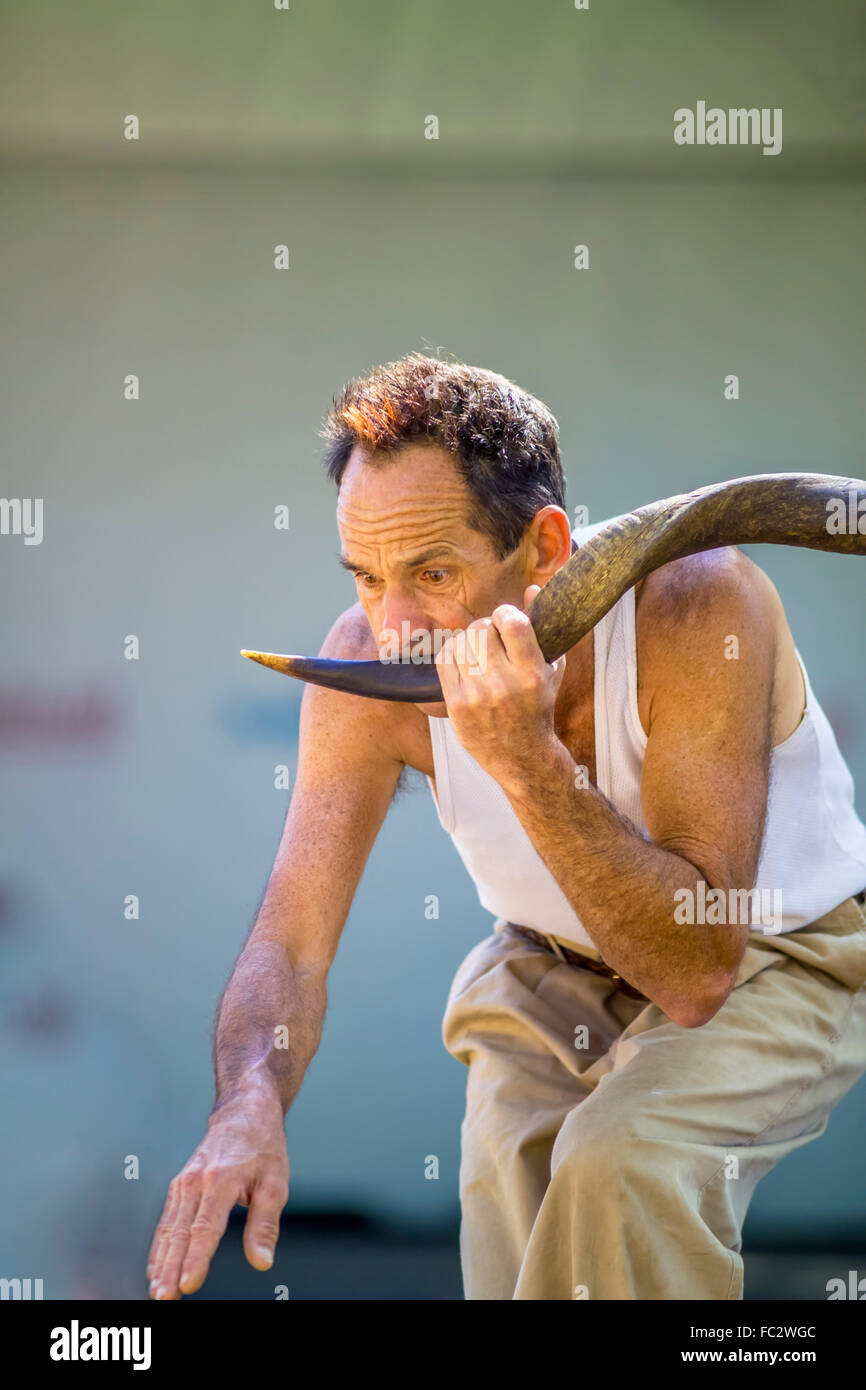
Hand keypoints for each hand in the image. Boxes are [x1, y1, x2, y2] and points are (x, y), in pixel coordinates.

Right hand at [147, 1093, 288, 1298]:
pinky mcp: (179, 1186)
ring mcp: (183, 1183)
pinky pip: (166, 1220)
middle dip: (169, 1268)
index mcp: (220, 1181)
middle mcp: (195, 1182)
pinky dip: (159, 1246)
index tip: (188, 1284)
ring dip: (160, 1262)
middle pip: (179, 1232)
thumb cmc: (263, 1147)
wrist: (244, 1111)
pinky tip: (156, 1268)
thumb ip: (265, 1225)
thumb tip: (262, 1261)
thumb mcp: (275, 1183)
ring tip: (158, 1291)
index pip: (205, 1228)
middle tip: (164, 1298)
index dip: (196, 1259)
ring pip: (168, 1229)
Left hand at [434, 583, 565, 792]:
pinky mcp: (455, 704)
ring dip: (469, 642)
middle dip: (486, 628)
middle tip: (493, 641)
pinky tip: (465, 665)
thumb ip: (542, 628)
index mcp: (532, 673)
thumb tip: (532, 587)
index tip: (507, 621)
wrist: (520, 756)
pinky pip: (444, 659)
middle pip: (481, 628)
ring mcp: (476, 695)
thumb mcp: (550, 669)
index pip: (512, 622)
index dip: (506, 614)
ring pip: (460, 641)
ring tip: (480, 655)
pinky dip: (454, 655)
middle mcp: (504, 684)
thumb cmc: (537, 708)